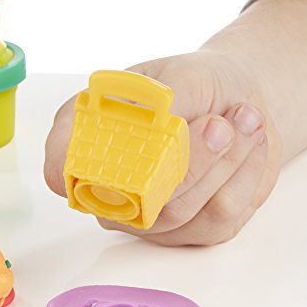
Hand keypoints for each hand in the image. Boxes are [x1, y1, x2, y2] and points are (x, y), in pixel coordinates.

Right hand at [44, 49, 281, 245]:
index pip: (60, 166)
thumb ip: (165, 102)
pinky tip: (246, 149)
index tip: (118, 150)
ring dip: (224, 164)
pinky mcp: (188, 230)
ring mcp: (147, 215)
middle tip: (221, 124)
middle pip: (130, 198)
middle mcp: (111, 185)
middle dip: (187, 161)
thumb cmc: (197, 84)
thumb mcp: (183, 76)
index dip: (70, 168)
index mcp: (91, 137)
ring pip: (178, 212)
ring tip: (244, 120)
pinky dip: (243, 179)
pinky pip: (215, 220)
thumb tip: (160, 127)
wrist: (237, 102)